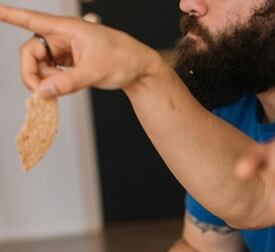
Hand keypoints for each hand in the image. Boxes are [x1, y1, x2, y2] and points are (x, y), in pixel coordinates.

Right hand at [0, 4, 159, 97]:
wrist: (140, 69)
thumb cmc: (123, 60)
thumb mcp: (95, 72)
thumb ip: (67, 83)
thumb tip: (42, 92)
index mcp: (67, 28)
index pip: (32, 19)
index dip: (10, 15)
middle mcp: (61, 36)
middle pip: (30, 52)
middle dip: (31, 72)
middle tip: (41, 92)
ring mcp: (63, 49)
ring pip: (37, 64)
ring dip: (43, 79)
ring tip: (62, 88)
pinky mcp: (66, 61)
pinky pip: (48, 71)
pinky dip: (52, 82)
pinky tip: (64, 87)